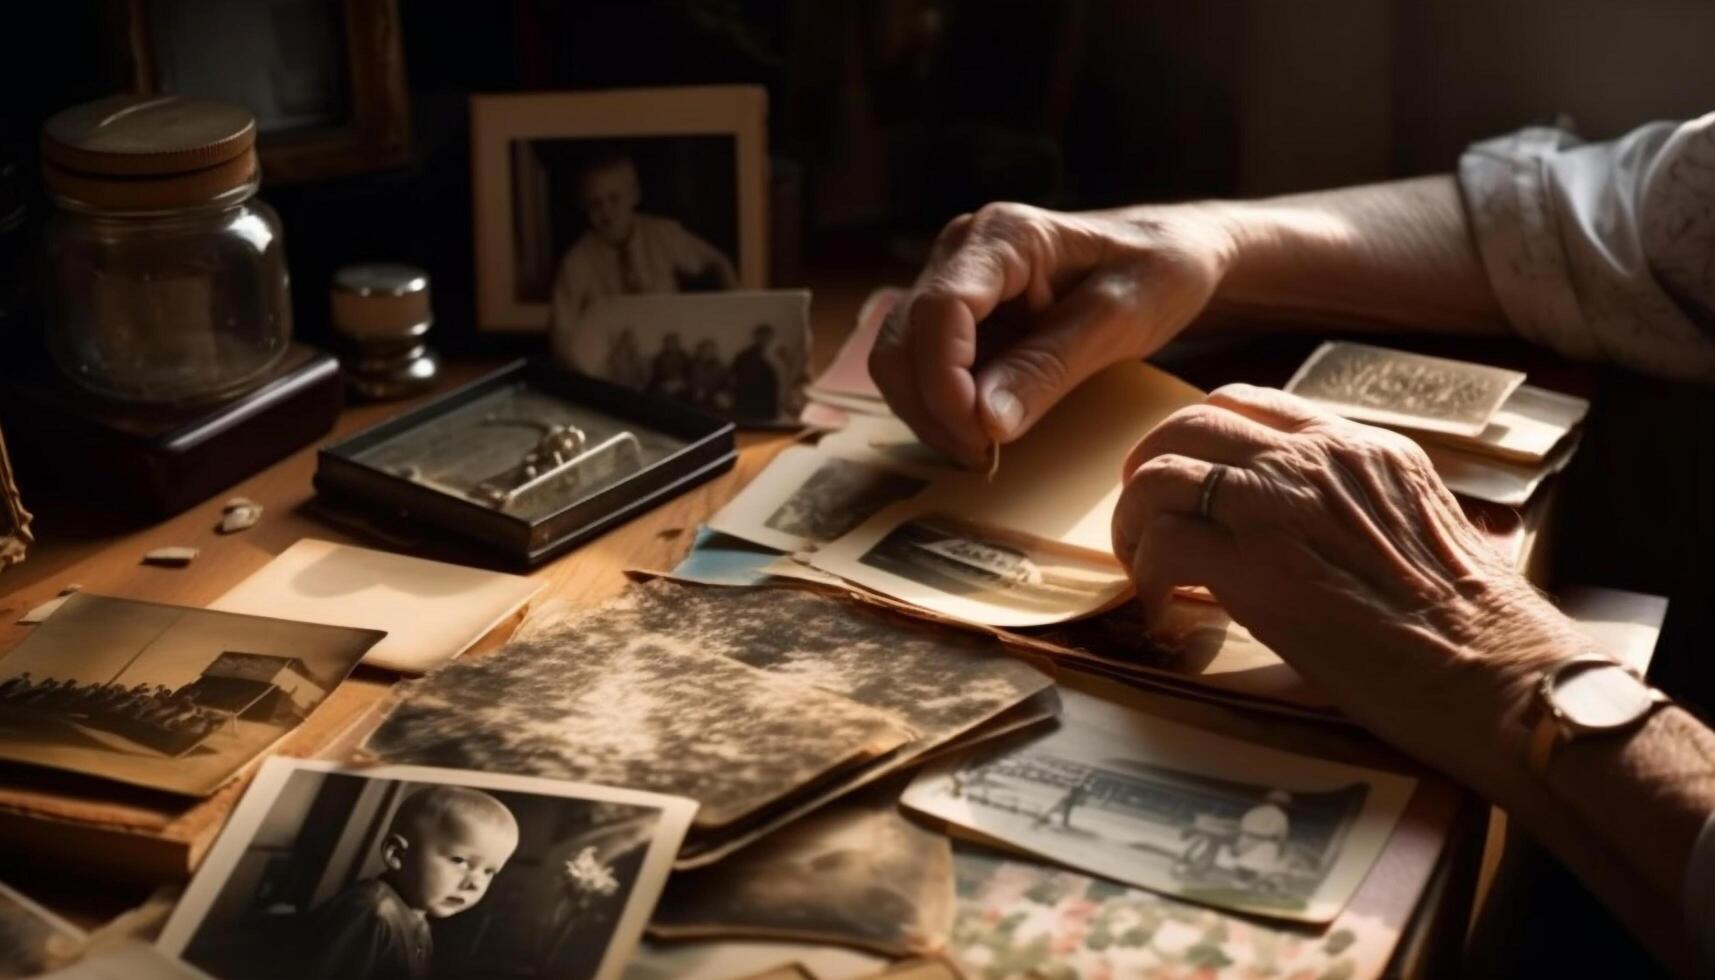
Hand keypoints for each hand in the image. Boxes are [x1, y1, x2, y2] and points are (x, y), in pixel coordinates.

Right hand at [869, 202, 1235, 466]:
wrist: (1169, 253)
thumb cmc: (1157, 273)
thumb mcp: (1119, 321)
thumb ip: (1050, 367)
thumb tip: (986, 422)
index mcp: (1005, 236)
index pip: (940, 310)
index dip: (945, 382)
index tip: (979, 437)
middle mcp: (962, 250)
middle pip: (902, 339)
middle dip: (932, 408)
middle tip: (984, 457)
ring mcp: (952, 279)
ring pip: (899, 357)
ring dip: (929, 413)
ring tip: (984, 450)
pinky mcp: (955, 312)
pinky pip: (919, 365)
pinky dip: (938, 407)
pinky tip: (981, 431)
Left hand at [1111, 384, 1584, 800]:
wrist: (1502, 673)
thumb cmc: (1474, 625)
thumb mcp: (1419, 526)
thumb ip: (1357, 507)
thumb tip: (1307, 531)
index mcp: (1359, 446)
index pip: (1249, 404)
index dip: (1197, 439)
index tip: (1183, 480)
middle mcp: (1316, 459)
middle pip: (1189, 424)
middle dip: (1148, 469)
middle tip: (1142, 518)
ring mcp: (1282, 506)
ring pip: (1159, 475)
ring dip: (1135, 524)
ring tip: (1146, 568)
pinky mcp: (1258, 568)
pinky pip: (1162, 544)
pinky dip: (1149, 577)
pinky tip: (1165, 612)